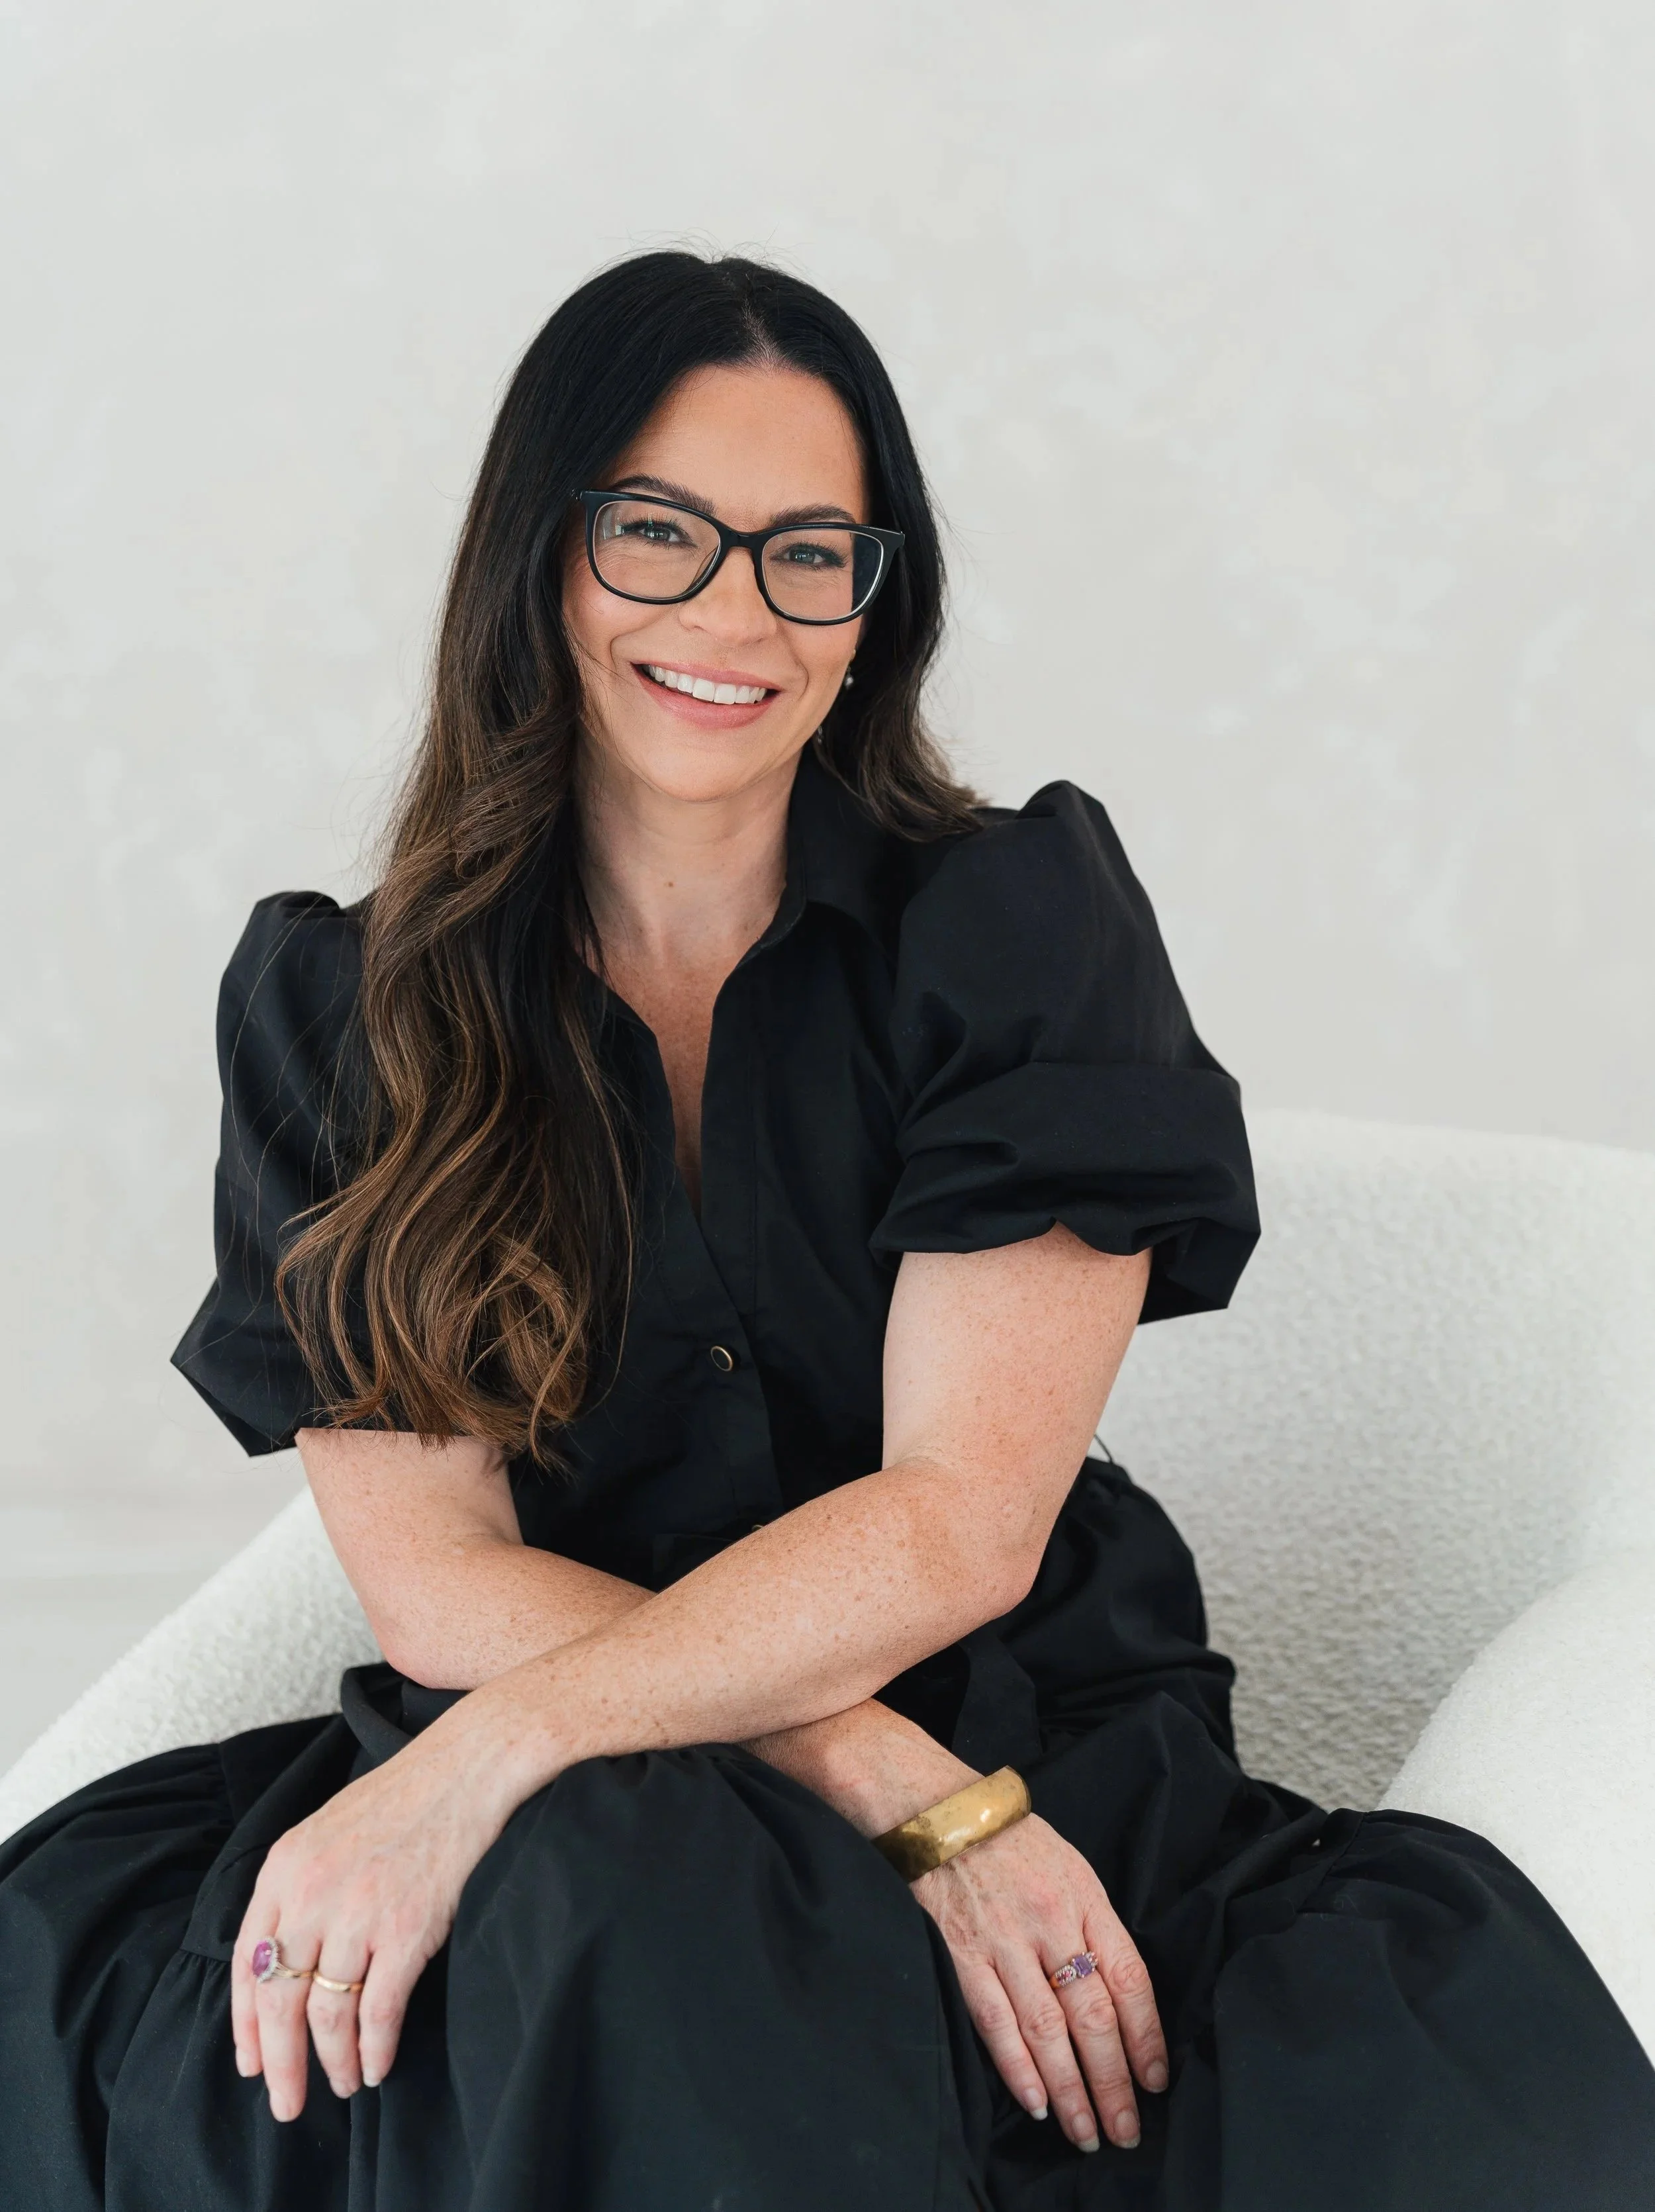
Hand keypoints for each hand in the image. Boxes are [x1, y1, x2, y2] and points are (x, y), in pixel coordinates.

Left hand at [230, 1730, 507, 2119]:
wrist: (469, 1766)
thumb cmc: (404, 1798)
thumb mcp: (326, 1831)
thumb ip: (298, 1888)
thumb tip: (282, 1963)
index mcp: (284, 1868)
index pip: (246, 1963)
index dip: (245, 2023)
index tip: (250, 2063)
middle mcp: (311, 1893)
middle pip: (278, 2001)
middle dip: (280, 2064)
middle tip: (286, 2104)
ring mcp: (359, 1912)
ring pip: (327, 2014)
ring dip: (333, 2061)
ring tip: (344, 2083)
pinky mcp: (407, 1928)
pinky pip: (379, 2010)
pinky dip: (375, 2047)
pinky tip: (377, 2064)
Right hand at [914, 1813, 1166, 2153]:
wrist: (936, 1808)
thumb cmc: (1007, 1839)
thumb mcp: (1067, 1864)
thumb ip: (1091, 1922)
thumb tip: (1117, 1994)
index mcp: (1084, 1896)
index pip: (1128, 1977)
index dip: (1146, 2036)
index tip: (1155, 2082)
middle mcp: (1050, 1919)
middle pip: (1093, 2015)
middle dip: (1114, 2081)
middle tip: (1126, 2131)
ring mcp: (1003, 1938)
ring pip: (1047, 2029)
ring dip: (1070, 2089)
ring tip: (1086, 2133)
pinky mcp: (960, 1952)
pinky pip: (994, 2021)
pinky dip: (1016, 2068)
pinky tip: (1035, 2102)